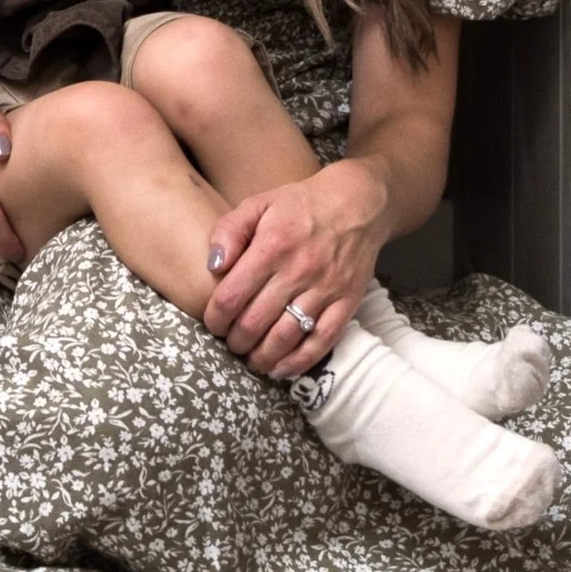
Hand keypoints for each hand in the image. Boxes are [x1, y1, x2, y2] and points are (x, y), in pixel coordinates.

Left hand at [203, 163, 389, 377]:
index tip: (213, 324)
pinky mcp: (347, 302)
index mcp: (272, 245)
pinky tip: (281, 369)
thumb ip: (228, 231)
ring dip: (262, 357)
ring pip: (286, 337)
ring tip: (251, 360)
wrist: (358, 202)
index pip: (232, 296)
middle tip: (230, 344)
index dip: (216, 318)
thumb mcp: (258, 203)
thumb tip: (212, 266)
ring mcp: (325, 289)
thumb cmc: (301, 204)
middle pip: (255, 322)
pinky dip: (299, 362)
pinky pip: (322, 341)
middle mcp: (298, 270)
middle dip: (235, 341)